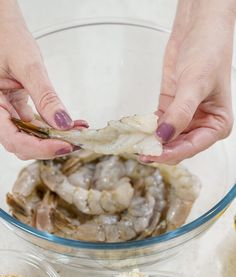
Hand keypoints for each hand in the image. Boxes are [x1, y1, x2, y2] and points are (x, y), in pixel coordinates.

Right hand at [0, 0, 87, 159]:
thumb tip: (63, 122)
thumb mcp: (27, 66)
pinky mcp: (19, 112)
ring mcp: (9, 115)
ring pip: (31, 139)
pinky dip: (54, 128)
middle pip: (23, 145)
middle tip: (76, 142)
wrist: (3, 27)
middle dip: (51, 147)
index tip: (64, 146)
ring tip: (77, 133)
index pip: (14, 139)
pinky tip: (72, 125)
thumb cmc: (5, 38)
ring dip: (55, 139)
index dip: (39, 148)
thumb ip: (45, 96)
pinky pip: (36, 127)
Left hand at [140, 0, 234, 163]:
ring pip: (166, 140)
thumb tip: (164, 136)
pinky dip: (148, 129)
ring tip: (136, 144)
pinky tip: (137, 131)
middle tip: (140, 150)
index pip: (192, 147)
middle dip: (160, 150)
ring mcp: (185, 119)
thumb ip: (180, 113)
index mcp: (217, 124)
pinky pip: (158, 125)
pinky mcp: (170, 110)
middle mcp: (202, 125)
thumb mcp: (195, 83)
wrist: (198, 28)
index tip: (153, 154)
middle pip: (178, 147)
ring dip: (152, 142)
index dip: (171, 153)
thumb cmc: (208, 51)